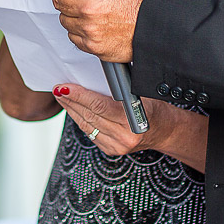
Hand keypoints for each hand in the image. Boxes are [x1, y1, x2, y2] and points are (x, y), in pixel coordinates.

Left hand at [51, 0, 151, 62]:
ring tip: (90, 12)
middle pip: (58, 0)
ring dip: (72, 15)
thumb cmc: (142, 2)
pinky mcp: (91, 45)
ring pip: (63, 19)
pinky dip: (79, 31)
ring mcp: (88, 28)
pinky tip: (93, 25)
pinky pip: (73, 36)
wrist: (156, 27)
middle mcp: (87, 8)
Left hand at [53, 83, 207, 169]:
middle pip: (88, 115)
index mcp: (132, 119)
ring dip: (71, 110)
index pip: (97, 105)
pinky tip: (73, 109)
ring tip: (61, 96)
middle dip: (70, 101)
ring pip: (86, 125)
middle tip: (57, 88)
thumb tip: (91, 72)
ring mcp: (116, 146)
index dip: (78, 95)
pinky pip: (89, 133)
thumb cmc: (153, 106)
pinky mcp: (111, 150)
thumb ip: (120, 87)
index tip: (64, 86)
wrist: (165, 130)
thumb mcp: (140, 92)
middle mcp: (123, 136)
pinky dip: (80, 119)